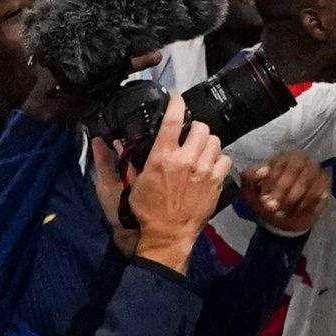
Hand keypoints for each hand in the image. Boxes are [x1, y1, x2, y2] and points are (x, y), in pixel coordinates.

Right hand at [116, 104, 228, 270]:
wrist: (168, 235)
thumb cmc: (147, 210)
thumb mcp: (131, 183)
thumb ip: (125, 160)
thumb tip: (110, 142)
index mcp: (162, 157)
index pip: (173, 120)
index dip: (177, 104)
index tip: (177, 100)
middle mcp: (186, 160)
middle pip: (201, 127)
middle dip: (194, 128)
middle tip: (188, 136)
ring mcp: (204, 170)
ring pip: (215, 140)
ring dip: (206, 143)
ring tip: (199, 151)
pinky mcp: (217, 182)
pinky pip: (224, 159)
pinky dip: (218, 159)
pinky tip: (209, 165)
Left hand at [236, 150, 329, 239]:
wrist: (282, 219)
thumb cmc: (267, 200)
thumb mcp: (250, 191)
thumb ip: (249, 177)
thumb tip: (263, 171)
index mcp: (281, 158)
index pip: (279, 163)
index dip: (272, 182)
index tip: (264, 200)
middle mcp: (300, 159)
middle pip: (295, 168)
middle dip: (282, 190)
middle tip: (273, 208)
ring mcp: (314, 170)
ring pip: (306, 181)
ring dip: (292, 199)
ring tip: (283, 211)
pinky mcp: (325, 183)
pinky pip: (318, 191)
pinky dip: (305, 204)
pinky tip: (297, 210)